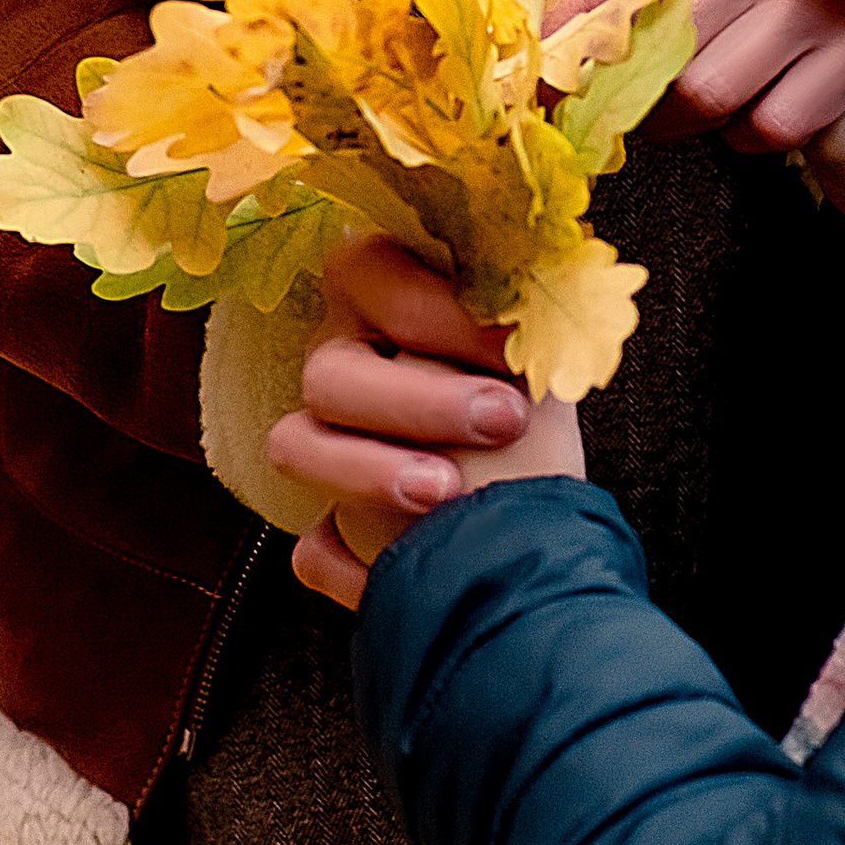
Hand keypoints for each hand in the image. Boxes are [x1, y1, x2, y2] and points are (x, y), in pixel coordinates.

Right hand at [269, 234, 585, 607]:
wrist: (543, 508)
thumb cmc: (536, 402)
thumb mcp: (540, 349)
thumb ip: (530, 319)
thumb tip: (548, 300)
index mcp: (382, 299)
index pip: (370, 273)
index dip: (437, 310)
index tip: (515, 347)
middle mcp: (342, 362)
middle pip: (329, 372)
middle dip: (419, 400)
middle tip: (505, 421)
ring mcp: (325, 443)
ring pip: (296, 446)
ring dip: (369, 471)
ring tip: (448, 494)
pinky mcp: (331, 529)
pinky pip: (310, 548)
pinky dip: (347, 564)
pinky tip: (394, 571)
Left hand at [551, 0, 844, 153]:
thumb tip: (536, 47)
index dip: (565, 46)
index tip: (538, 83)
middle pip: (659, 53)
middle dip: (621, 92)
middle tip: (612, 100)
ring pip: (709, 98)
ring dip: (678, 117)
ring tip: (677, 96)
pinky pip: (767, 127)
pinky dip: (742, 131)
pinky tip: (743, 96)